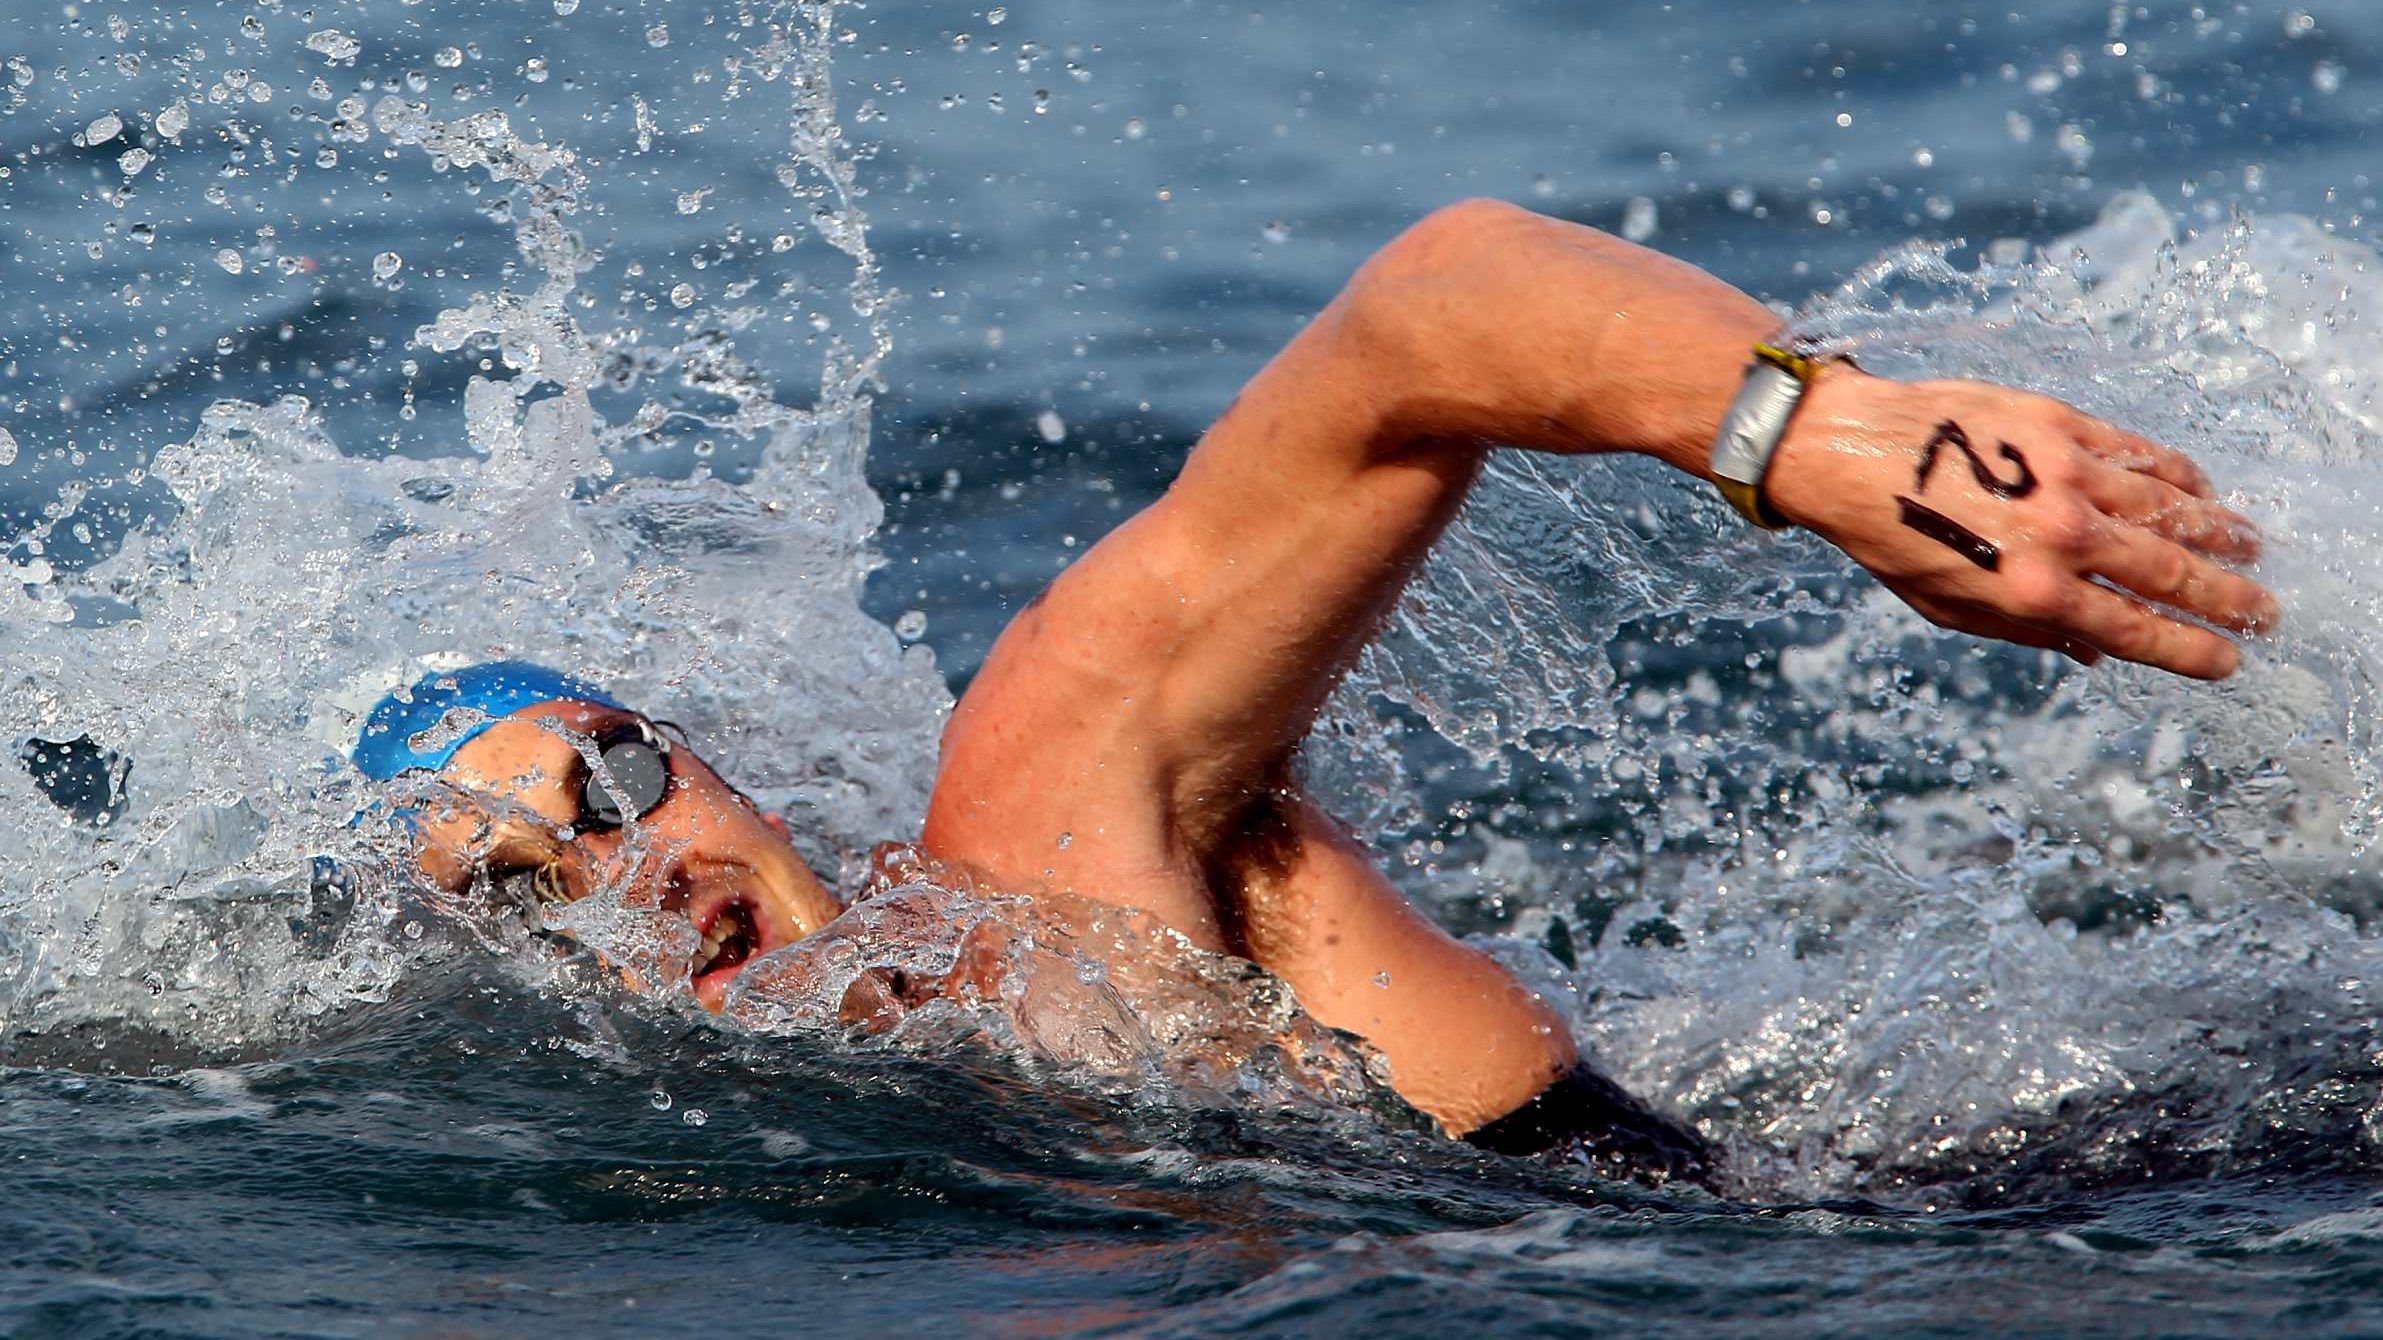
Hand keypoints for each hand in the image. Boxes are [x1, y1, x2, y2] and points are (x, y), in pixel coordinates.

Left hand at [1764, 370, 2274, 679]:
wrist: (1847, 451)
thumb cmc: (1889, 539)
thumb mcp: (1950, 609)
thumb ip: (2029, 631)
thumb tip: (2096, 652)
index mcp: (2031, 592)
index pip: (2136, 630)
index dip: (2191, 651)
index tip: (2228, 660)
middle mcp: (2059, 535)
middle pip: (2170, 572)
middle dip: (2227, 597)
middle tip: (2264, 612)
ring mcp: (2065, 473)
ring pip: (2170, 508)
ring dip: (2219, 533)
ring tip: (2249, 547)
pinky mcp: (2060, 422)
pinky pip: (2140, 453)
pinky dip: (2179, 476)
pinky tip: (2200, 492)